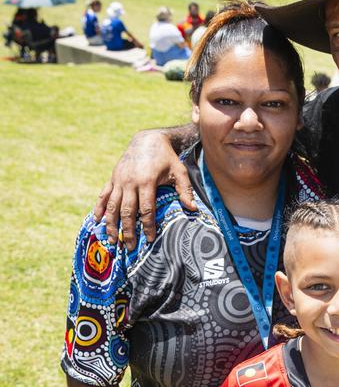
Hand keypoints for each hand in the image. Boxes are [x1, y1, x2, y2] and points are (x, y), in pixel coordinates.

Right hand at [93, 130, 195, 248]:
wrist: (147, 139)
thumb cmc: (166, 158)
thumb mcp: (179, 171)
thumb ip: (185, 191)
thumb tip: (193, 210)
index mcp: (147, 181)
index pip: (146, 209)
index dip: (147, 226)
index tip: (149, 240)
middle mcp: (130, 182)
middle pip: (127, 211)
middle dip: (128, 231)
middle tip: (129, 247)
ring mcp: (119, 180)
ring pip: (112, 206)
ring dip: (111, 225)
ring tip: (112, 241)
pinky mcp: (112, 178)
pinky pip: (103, 196)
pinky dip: (99, 209)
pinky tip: (96, 221)